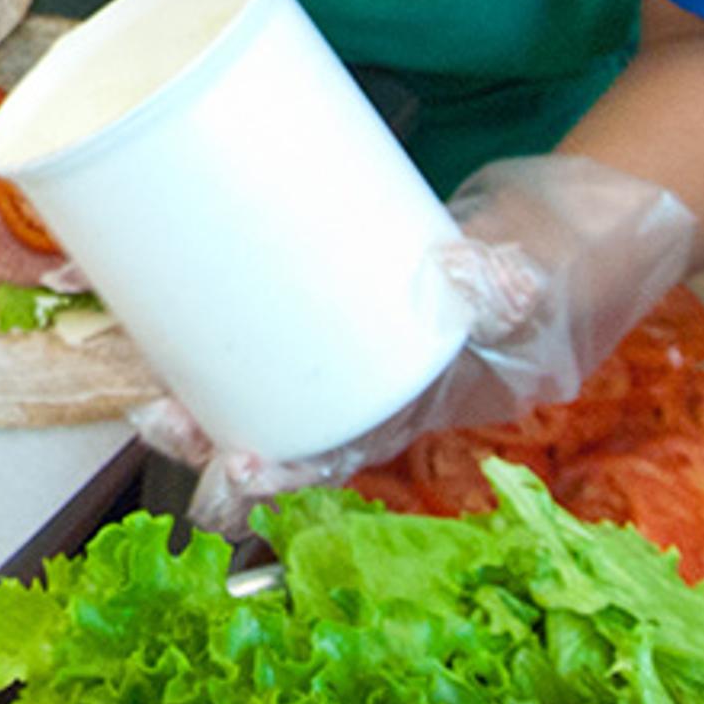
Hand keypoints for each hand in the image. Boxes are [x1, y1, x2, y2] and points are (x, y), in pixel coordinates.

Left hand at [128, 154, 696, 535]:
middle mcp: (375, 384)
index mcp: (419, 402)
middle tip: (154, 418)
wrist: (573, 234)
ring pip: (253, 374)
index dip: (283, 469)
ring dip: (190, 376)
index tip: (233, 470)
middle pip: (277, 424)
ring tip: (130, 365)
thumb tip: (472, 278)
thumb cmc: (561, 272)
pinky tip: (136, 287)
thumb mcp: (543, 284)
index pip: (340, 450)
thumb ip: (511, 283)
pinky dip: (195, 306)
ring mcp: (349, 342)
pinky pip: (253, 315)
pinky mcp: (328, 291)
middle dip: (210, 434)